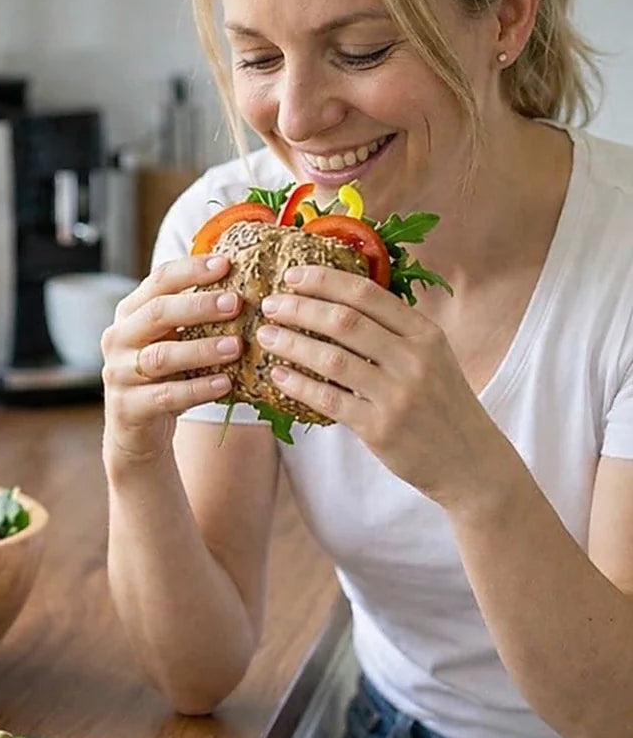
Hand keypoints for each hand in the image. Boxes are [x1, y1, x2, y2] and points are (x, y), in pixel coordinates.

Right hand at [101, 254, 242, 468]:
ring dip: (201, 349)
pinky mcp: (128, 407)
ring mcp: (119, 373)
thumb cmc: (164, 378)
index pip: (159, 280)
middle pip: (158, 313)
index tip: (226, 263)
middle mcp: (119, 338)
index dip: (192, 270)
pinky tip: (225, 383)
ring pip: (161, 356)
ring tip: (236, 346)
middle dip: (198, 306)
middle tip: (236, 302)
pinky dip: (198, 389)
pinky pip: (166, 395)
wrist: (136, 432)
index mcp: (130, 313)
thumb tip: (243, 283)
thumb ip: (193, 316)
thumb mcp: (172, 341)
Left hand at [256, 265, 501, 505]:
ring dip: (292, 344)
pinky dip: (298, 385)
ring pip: (331, 359)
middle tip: (270, 304)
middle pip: (345, 321)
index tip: (293, 275)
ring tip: (265, 335)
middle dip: (300, 308)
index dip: (325, 281)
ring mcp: (398, 395)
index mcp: (426, 334)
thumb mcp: (432, 358)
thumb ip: (394, 332)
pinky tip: (277, 375)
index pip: (368, 294)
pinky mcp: (381, 428)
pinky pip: (329, 399)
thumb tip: (336, 302)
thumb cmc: (442, 404)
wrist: (472, 462)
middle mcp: (414, 359)